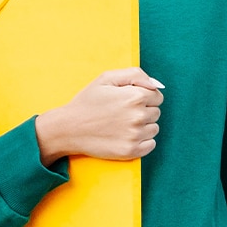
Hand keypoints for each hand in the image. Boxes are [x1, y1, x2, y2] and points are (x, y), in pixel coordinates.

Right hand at [34, 68, 163, 163]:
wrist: (69, 128)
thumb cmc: (87, 101)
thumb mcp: (107, 78)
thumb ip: (135, 75)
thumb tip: (156, 84)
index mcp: (135, 96)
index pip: (157, 96)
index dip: (144, 96)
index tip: (129, 100)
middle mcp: (138, 116)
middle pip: (156, 112)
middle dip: (143, 111)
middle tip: (122, 113)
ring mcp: (135, 135)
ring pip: (154, 128)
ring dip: (143, 126)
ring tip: (122, 124)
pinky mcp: (131, 151)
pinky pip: (151, 144)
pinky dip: (143, 141)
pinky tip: (126, 136)